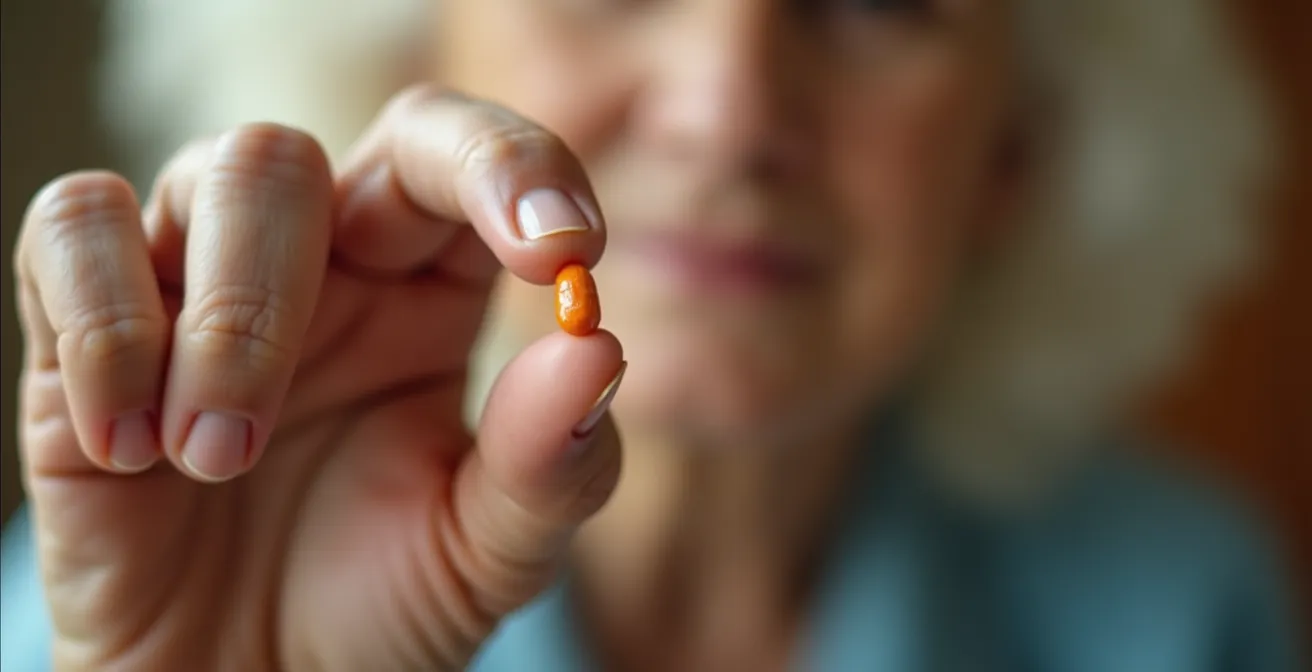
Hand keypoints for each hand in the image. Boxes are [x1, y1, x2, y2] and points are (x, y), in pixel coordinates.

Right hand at [14, 85, 623, 670]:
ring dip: (218, 324)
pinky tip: (130, 449)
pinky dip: (103, 325)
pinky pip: (74, 231)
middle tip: (283, 416)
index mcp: (426, 288)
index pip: (456, 156)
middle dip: (294, 273)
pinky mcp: (88, 331)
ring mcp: (198, 286)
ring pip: (206, 173)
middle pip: (299, 152)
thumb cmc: (381, 609)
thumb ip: (550, 465)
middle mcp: (318, 263)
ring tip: (216, 460)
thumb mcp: (488, 557)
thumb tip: (595, 348)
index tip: (563, 252)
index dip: (510, 165)